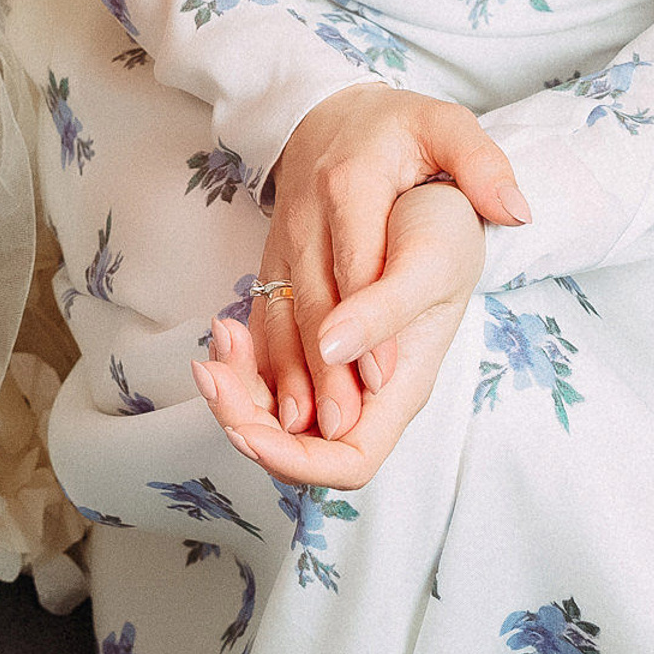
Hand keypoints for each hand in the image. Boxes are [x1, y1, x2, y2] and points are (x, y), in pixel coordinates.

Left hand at [192, 179, 482, 487]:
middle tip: (208, 371)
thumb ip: (384, 312)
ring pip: (277, 403)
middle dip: (245, 416)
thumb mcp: (427, 264)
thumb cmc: (445, 230)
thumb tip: (332, 351)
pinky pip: (271, 366)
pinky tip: (226, 325)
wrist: (442, 194)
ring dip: (237, 382)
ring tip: (217, 338)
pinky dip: (244, 356)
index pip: (349, 460)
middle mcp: (366, 386)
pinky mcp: (313, 333)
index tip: (247, 431)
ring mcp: (338, 363)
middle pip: (299, 438)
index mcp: (400, 387)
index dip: (296, 459)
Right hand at [258, 84, 523, 442]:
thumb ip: (481, 160)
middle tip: (343, 424)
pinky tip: (276, 404)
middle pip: (312, 298)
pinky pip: (265, 315)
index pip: (357, 261)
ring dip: (288, 372)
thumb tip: (515, 209)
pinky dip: (266, 361)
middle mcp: (308, 215)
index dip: (367, 320)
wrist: (324, 110)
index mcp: (352, 184)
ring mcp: (283, 238)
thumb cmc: (394, 127)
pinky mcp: (271, 258)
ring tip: (302, 429)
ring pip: (280, 312)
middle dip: (324, 365)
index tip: (379, 376)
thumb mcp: (445, 124)